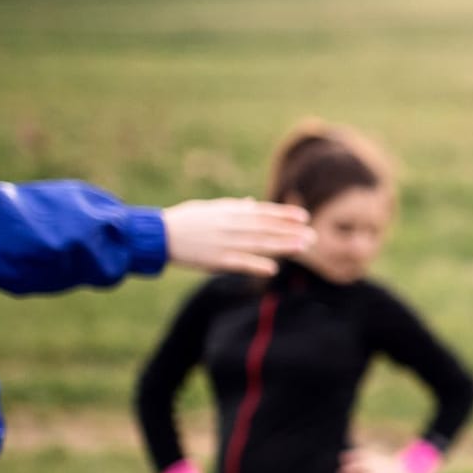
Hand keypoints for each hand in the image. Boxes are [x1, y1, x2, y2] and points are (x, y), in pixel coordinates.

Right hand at [161, 198, 312, 275]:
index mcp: (229, 212)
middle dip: (290, 232)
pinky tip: (273, 269)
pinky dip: (256, 265)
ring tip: (302, 248)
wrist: (158, 234)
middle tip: (313, 236)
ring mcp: (224, 242)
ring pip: (258, 244)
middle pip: (266, 228)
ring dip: (282, 246)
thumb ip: (232, 208)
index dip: (284, 214)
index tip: (304, 217)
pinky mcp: (215, 259)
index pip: (263, 212)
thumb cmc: (185, 220)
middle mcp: (230, 225)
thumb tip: (250, 203)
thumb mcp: (210, 208)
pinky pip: (239, 262)